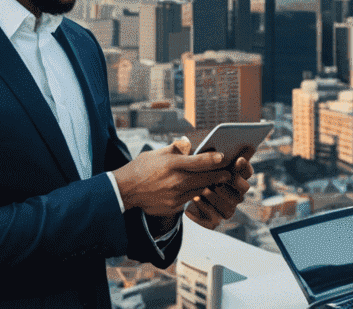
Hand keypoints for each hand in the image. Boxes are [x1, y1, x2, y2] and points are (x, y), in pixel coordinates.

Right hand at [114, 137, 233, 228]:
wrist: (124, 191)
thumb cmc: (141, 167)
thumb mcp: (158, 152)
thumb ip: (177, 148)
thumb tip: (189, 144)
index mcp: (173, 164)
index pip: (200, 161)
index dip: (214, 159)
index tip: (223, 158)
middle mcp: (175, 181)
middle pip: (204, 178)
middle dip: (218, 176)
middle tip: (228, 173)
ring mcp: (174, 196)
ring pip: (198, 190)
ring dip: (208, 186)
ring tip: (217, 181)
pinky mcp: (171, 207)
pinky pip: (188, 200)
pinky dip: (195, 194)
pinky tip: (199, 190)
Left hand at [185, 153, 253, 228]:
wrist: (183, 195)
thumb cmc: (197, 173)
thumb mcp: (203, 162)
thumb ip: (211, 155)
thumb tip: (215, 146)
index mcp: (238, 176)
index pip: (248, 172)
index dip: (245, 166)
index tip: (238, 160)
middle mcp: (237, 191)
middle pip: (244, 188)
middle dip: (233, 183)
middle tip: (221, 178)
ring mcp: (230, 205)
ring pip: (231, 203)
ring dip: (217, 196)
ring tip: (204, 189)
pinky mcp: (218, 218)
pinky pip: (217, 216)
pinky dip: (206, 208)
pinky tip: (196, 199)